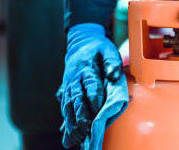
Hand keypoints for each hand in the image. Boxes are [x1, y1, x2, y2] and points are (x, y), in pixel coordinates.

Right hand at [57, 23, 122, 147]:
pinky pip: (65, 106)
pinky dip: (67, 120)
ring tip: (78, 136)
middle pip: (77, 98)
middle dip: (81, 115)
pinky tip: (70, 132)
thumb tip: (113, 75)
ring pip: (68, 105)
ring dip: (72, 121)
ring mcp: (68, 85)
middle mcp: (75, 78)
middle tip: (87, 129)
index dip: (94, 98)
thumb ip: (112, 61)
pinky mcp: (66, 91)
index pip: (90, 84)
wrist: (80, 44)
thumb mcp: (108, 49)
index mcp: (86, 68)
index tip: (98, 110)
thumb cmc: (98, 49)